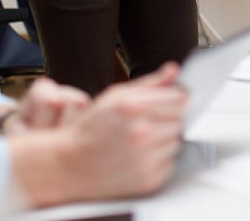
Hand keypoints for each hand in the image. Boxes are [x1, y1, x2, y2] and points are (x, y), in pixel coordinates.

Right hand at [7, 62, 187, 206]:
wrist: (68, 166)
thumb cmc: (89, 130)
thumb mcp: (115, 97)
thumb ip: (150, 83)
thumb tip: (174, 71)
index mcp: (132, 107)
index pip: (180, 98)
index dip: (175, 97)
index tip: (168, 100)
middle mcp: (141, 133)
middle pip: (181, 119)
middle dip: (168, 118)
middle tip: (146, 121)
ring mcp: (145, 159)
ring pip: (176, 141)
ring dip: (164, 138)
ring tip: (139, 139)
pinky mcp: (148, 179)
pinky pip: (169, 162)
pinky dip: (159, 158)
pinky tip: (138, 155)